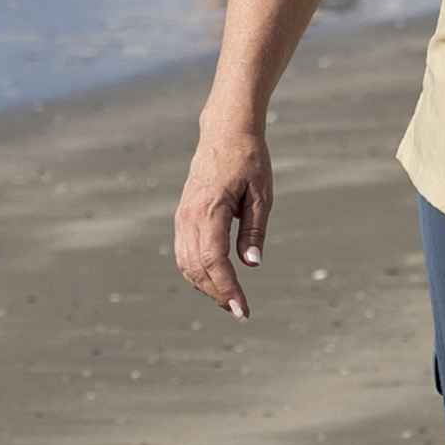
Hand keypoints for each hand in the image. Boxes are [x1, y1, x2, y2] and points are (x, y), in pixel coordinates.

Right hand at [173, 113, 274, 315]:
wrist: (225, 132)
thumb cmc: (249, 160)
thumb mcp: (262, 195)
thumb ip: (254, 230)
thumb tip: (251, 264)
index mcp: (210, 208)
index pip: (215, 260)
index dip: (227, 288)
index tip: (243, 309)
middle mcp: (189, 215)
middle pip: (197, 268)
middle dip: (217, 294)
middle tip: (240, 311)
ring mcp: (182, 217)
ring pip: (186, 264)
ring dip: (205, 287)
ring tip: (230, 301)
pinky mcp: (182, 217)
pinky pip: (184, 253)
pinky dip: (197, 273)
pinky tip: (216, 282)